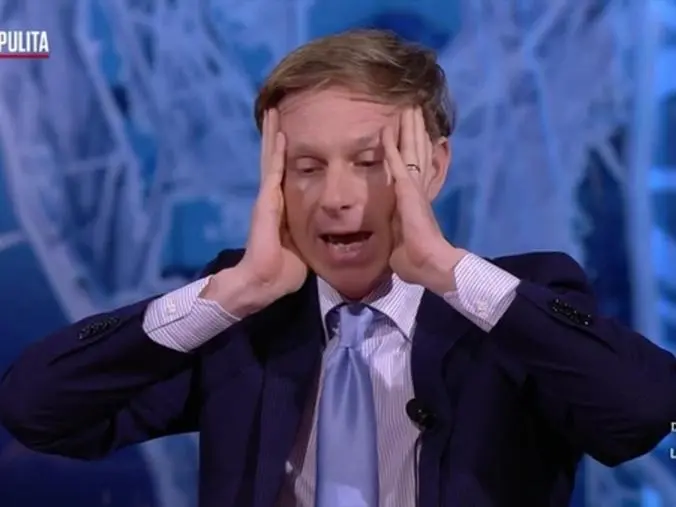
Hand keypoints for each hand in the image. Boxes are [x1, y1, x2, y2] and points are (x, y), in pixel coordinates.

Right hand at [206, 109, 306, 313]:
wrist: (264, 281)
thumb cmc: (284, 269)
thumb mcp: (303, 245)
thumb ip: (311, 232)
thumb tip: (329, 230)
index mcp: (280, 207)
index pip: (283, 173)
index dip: (285, 153)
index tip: (290, 132)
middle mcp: (271, 198)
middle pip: (274, 159)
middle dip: (275, 135)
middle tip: (278, 110)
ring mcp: (267, 198)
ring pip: (271, 159)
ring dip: (272, 135)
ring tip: (273, 112)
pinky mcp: (267, 203)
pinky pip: (273, 172)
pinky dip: (276, 152)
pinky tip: (279, 134)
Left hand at [383, 108, 465, 293]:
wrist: (430, 264)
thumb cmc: (416, 261)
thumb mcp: (401, 247)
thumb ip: (398, 240)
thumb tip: (395, 250)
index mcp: (416, 202)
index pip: (415, 170)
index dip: (415, 152)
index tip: (416, 136)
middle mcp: (418, 190)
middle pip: (417, 153)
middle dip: (415, 131)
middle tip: (414, 109)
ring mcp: (413, 188)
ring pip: (411, 151)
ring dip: (409, 129)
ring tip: (409, 108)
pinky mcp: (407, 190)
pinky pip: (396, 163)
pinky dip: (391, 145)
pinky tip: (387, 128)